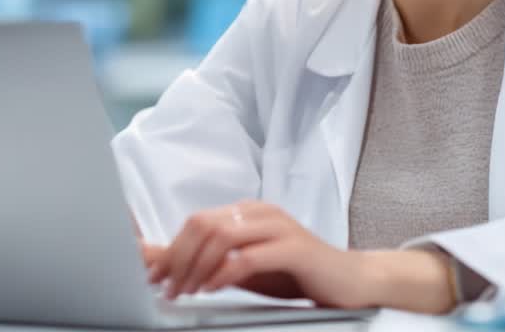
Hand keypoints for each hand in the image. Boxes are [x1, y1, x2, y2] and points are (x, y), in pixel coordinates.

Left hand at [143, 201, 376, 307]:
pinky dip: (224, 273)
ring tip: (186, 292)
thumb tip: (171, 269)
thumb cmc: (298, 275)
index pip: (196, 222)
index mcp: (247, 213)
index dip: (169, 249)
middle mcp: (261, 213)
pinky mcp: (295, 248)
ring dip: (196, 267)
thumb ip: (214, 265)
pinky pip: (249, 256)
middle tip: (166, 288)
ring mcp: (279, 227)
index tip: (153, 277)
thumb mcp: (248, 270)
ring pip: (221, 236)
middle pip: (203, 225)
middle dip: (177, 258)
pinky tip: (213, 288)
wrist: (351, 281)